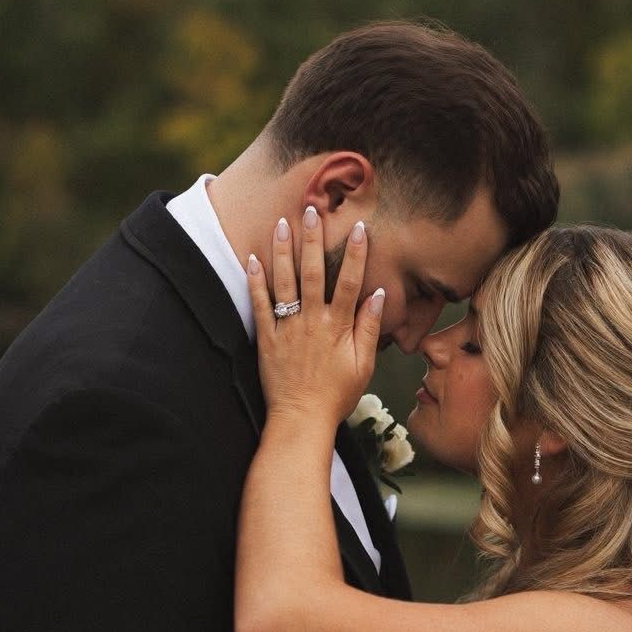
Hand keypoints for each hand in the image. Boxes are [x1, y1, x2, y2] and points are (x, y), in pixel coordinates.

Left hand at [247, 208, 382, 425]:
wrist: (301, 420)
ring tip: (283, 223)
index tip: (360, 228)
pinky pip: (259, 305)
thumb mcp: (363, 365)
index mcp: (337, 327)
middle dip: (313, 240)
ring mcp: (287, 328)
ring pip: (283, 282)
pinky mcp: (266, 338)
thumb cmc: (336, 395)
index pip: (349, 282)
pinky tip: (253, 258)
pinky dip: (255, 281)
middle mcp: (311, 322)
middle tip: (313, 210)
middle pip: (312, 273)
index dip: (355, 254)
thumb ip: (368, 328)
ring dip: (283, 251)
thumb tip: (378, 294)